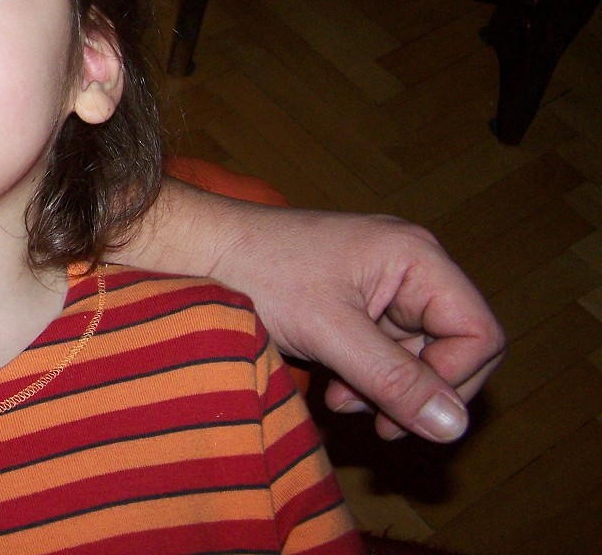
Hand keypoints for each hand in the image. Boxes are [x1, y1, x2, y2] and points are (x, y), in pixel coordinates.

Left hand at [208, 203, 505, 441]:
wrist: (200, 251)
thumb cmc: (257, 272)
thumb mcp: (329, 331)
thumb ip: (393, 378)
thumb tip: (453, 426)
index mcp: (416, 258)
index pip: (478, 332)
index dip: (454, 380)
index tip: (404, 409)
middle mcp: (410, 268)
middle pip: (454, 350)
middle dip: (416, 390)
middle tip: (372, 420)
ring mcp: (383, 287)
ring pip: (418, 358)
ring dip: (386, 390)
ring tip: (341, 400)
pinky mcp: (358, 306)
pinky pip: (386, 353)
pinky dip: (367, 378)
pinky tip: (334, 388)